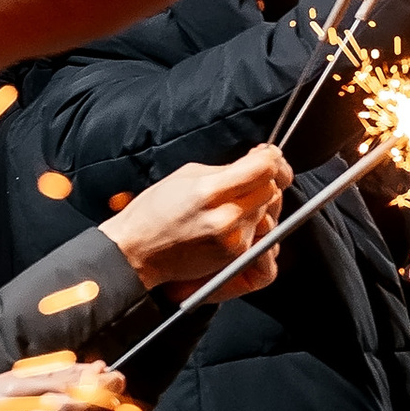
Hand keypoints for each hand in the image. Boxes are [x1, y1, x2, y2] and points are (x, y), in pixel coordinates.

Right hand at [107, 146, 290, 288]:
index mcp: (210, 191)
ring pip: (266, 211)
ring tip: (229, 203)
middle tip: (248, 178)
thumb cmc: (155, 211)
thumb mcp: (187, 176)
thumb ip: (226, 169)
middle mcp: (225, 217)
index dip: (272, 159)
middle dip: (264, 181)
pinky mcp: (235, 255)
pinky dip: (249, 223)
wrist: (137, 252)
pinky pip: (258, 232)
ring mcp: (233, 239)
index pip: (263, 169)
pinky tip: (227, 221)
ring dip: (256, 204)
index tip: (270, 155)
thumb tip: (258, 160)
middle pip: (270, 190)